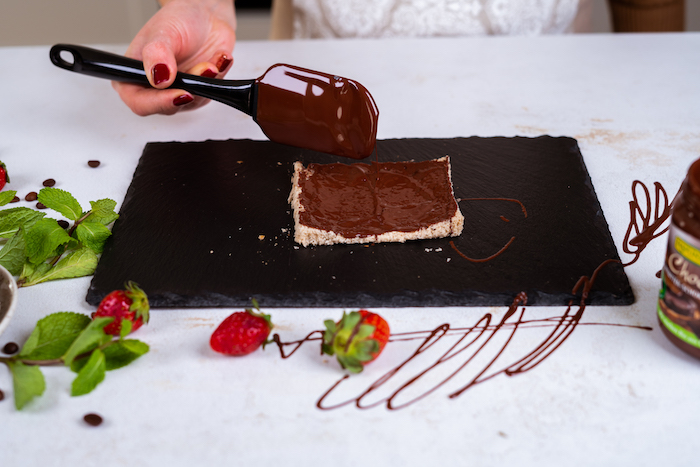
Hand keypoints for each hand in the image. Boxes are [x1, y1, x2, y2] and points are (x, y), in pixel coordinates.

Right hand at [113, 0, 236, 115]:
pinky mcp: (199, 91)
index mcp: (134, 75)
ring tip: (210, 61)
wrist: (205, 15)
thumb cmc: (178, 20)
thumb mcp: (162, 32)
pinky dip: (218, 76)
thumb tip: (159, 78)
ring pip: (193, 102)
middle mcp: (155, 88)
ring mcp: (178, 90)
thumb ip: (157, 55)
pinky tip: (218, 58)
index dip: (159, 103)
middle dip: (189, 89)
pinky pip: (212, 93)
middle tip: (203, 70)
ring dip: (206, 81)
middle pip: (168, 107)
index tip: (180, 93)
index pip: (139, 103)